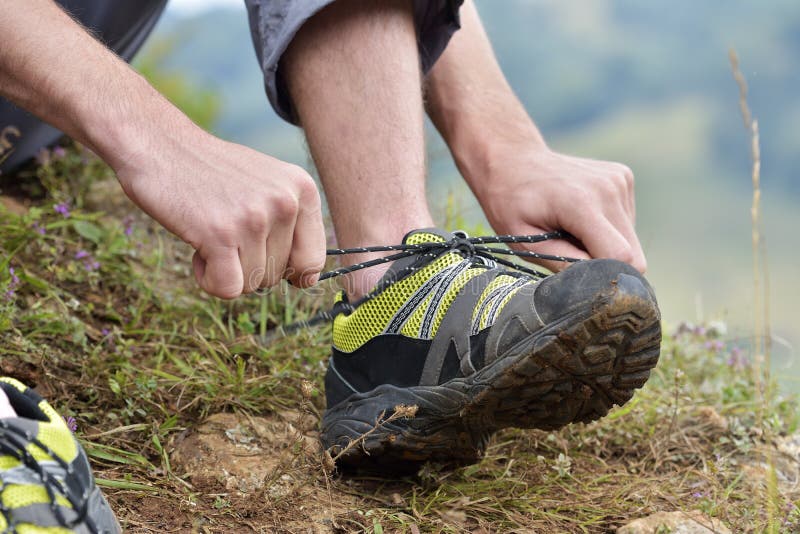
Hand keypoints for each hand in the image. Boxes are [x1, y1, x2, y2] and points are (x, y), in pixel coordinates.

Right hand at [115, 130, 325, 298]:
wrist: (159, 144)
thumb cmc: (212, 173)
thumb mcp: (267, 185)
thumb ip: (292, 226)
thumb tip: (307, 281)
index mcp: (302, 190)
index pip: (313, 260)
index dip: (288, 271)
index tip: (261, 255)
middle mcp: (285, 202)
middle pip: (279, 275)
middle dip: (249, 265)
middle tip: (224, 231)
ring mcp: (254, 218)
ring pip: (253, 284)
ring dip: (226, 269)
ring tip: (209, 232)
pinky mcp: (221, 234)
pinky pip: (229, 289)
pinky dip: (209, 280)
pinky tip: (198, 252)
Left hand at [473, 145, 645, 272]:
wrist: (513, 161)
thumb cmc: (511, 204)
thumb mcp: (524, 242)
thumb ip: (563, 264)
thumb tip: (597, 285)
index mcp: (581, 204)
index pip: (622, 256)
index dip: (607, 277)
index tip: (584, 280)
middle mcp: (608, 188)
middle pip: (633, 253)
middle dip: (606, 264)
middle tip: (571, 253)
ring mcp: (619, 180)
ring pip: (630, 239)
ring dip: (605, 244)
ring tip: (572, 230)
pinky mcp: (623, 177)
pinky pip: (627, 221)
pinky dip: (606, 227)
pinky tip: (580, 215)